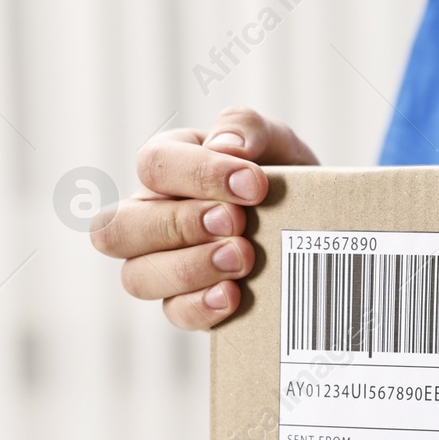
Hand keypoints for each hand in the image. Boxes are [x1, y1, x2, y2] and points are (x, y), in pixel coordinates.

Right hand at [90, 107, 317, 328]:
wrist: (316, 222)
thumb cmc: (283, 176)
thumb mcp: (274, 140)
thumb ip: (246, 127)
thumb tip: (225, 146)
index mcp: (168, 166)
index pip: (154, 165)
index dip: (200, 175)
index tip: (254, 184)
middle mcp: (151, 215)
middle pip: (122, 227)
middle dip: (182, 225)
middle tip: (237, 223)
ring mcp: (162, 263)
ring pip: (137, 276)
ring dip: (189, 268)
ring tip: (243, 259)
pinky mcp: (187, 301)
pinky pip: (173, 312)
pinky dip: (201, 306)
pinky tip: (234, 295)